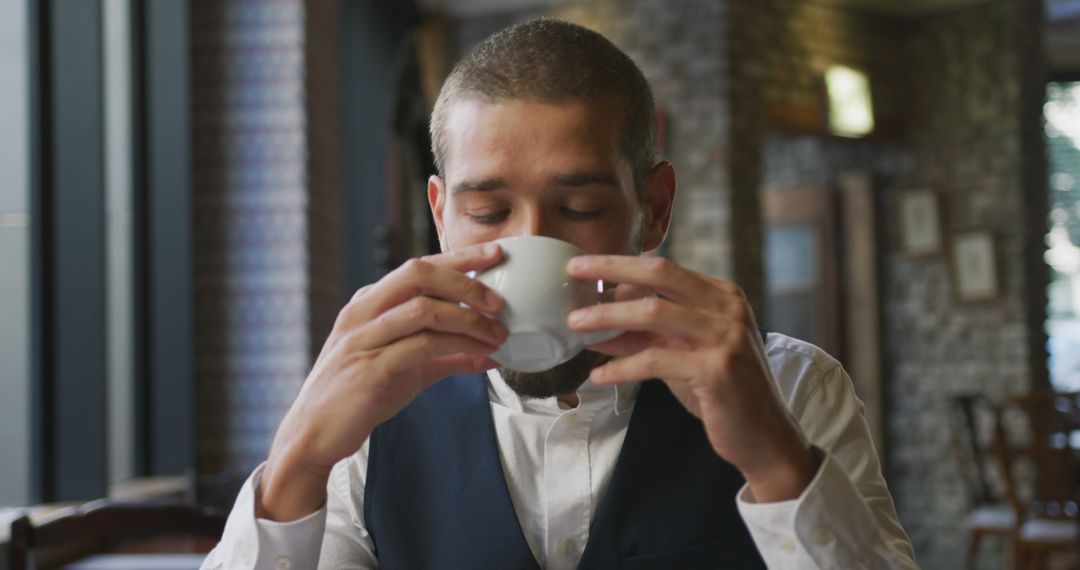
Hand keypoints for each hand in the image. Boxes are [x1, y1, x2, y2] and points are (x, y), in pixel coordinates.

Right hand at [259, 243, 508, 519]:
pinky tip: (482, 355)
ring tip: (498, 334)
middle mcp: (364, 312)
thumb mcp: (408, 369)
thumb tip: (491, 353)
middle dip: (465, 281)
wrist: (314, 433)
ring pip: (423, 309)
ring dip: (468, 319)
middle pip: (418, 274)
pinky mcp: (370, 368)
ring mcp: (364, 338)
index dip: (459, 257)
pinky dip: (458, 347)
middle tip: (500, 301)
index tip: (495, 253)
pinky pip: (421, 347)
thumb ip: (448, 356)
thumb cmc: (359, 395)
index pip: (418, 267)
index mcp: (370, 302)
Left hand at [566, 255, 816, 501]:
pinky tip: (598, 376)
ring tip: (575, 326)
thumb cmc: (721, 392)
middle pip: (659, 274)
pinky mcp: (717, 370)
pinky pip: (655, 361)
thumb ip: (649, 332)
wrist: (764, 436)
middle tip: (574, 270)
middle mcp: (727, 307)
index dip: (621, 265)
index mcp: (722, 295)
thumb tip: (600, 317)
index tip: (586, 267)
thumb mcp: (684, 352)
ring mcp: (725, 337)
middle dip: (612, 269)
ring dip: (608, 318)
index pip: (664, 268)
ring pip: (653, 314)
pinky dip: (621, 367)